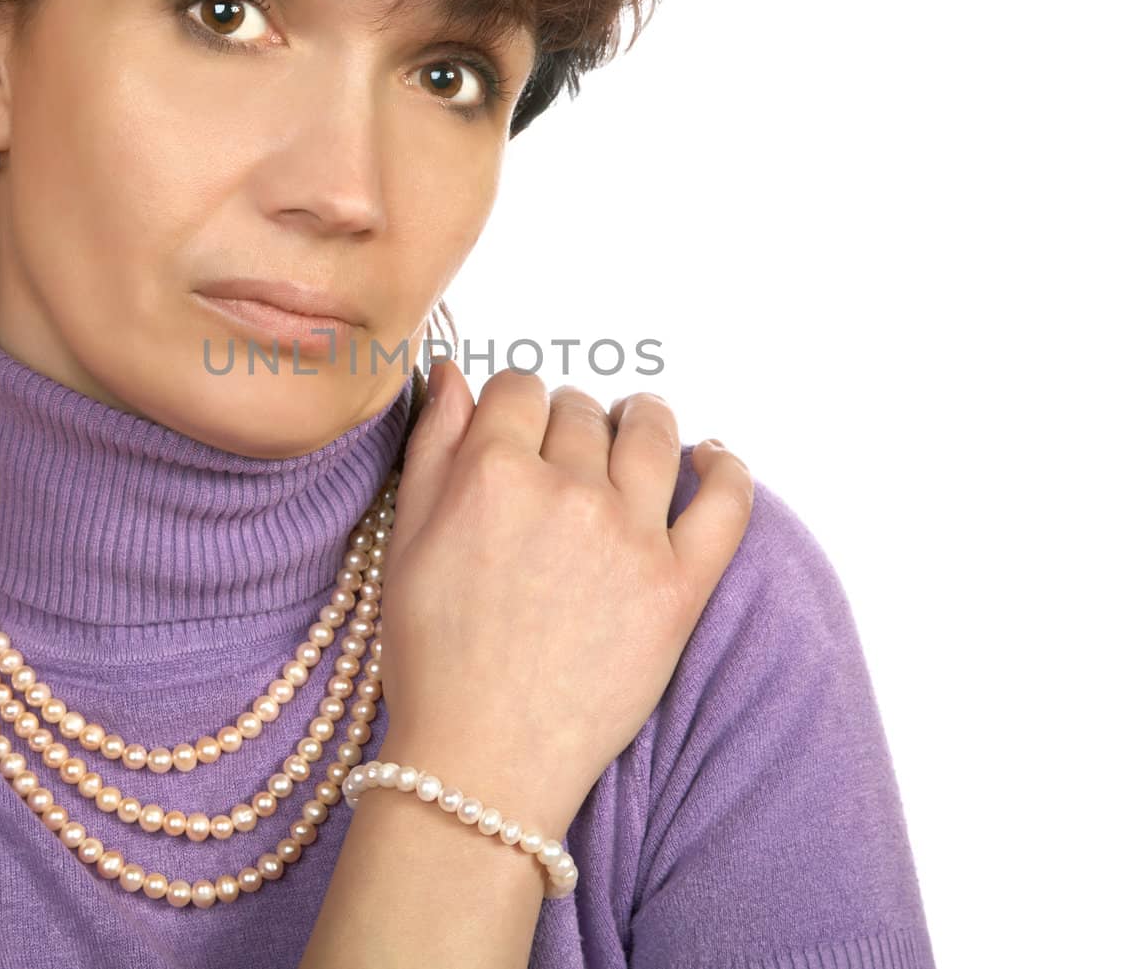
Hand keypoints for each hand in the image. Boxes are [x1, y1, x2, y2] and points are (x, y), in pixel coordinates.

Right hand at [374, 360, 754, 832]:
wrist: (482, 761)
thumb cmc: (434, 658)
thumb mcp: (406, 540)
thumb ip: (432, 445)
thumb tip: (452, 372)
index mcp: (491, 473)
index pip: (519, 389)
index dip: (516, 403)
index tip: (518, 426)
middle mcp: (565, 490)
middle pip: (582, 412)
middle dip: (570, 421)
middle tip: (566, 452)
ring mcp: (630, 536)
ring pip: (652, 436)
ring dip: (644, 419)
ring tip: (640, 425)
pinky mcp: (680, 586)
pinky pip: (726, 504)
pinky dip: (727, 469)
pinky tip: (715, 459)